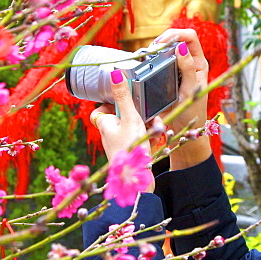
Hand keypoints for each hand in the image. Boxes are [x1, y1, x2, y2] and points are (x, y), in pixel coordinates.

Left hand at [90, 69, 153, 187]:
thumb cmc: (129, 151)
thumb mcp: (129, 119)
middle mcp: (110, 134)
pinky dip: (150, 137)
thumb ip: (124, 97)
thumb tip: (115, 74)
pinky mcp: (132, 153)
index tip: (127, 96)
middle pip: (123, 115)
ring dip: (147, 125)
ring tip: (156, 127)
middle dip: (139, 113)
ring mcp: (121, 144)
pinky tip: (157, 139)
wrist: (137, 185)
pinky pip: (141, 139)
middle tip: (150, 115)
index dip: (113, 101)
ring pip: (135, 127)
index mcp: (105, 124)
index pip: (103, 108)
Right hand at [152, 28, 212, 169]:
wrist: (181, 131)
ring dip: (154, 50)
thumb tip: (181, 48)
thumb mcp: (190, 91)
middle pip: (175, 39)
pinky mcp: (164, 76)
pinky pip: (157, 62)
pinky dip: (150, 60)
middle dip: (162, 40)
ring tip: (145, 57)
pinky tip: (143, 65)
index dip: (176, 34)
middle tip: (150, 50)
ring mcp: (175, 69)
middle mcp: (187, 63)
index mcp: (198, 63)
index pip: (190, 37)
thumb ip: (188, 69)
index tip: (161, 43)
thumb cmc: (191, 112)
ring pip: (165, 50)